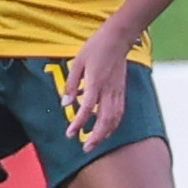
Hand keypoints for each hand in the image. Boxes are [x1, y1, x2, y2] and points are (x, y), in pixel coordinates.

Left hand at [63, 23, 134, 149]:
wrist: (118, 38)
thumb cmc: (95, 48)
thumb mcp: (77, 63)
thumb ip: (71, 84)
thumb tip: (65, 104)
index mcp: (96, 82)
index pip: (87, 109)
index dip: (78, 123)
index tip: (70, 134)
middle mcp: (109, 90)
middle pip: (105, 120)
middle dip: (95, 137)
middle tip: (85, 149)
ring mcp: (118, 91)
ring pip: (114, 118)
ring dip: (105, 134)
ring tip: (94, 144)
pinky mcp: (122, 91)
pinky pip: (120, 112)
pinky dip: (113, 124)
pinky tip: (107, 130)